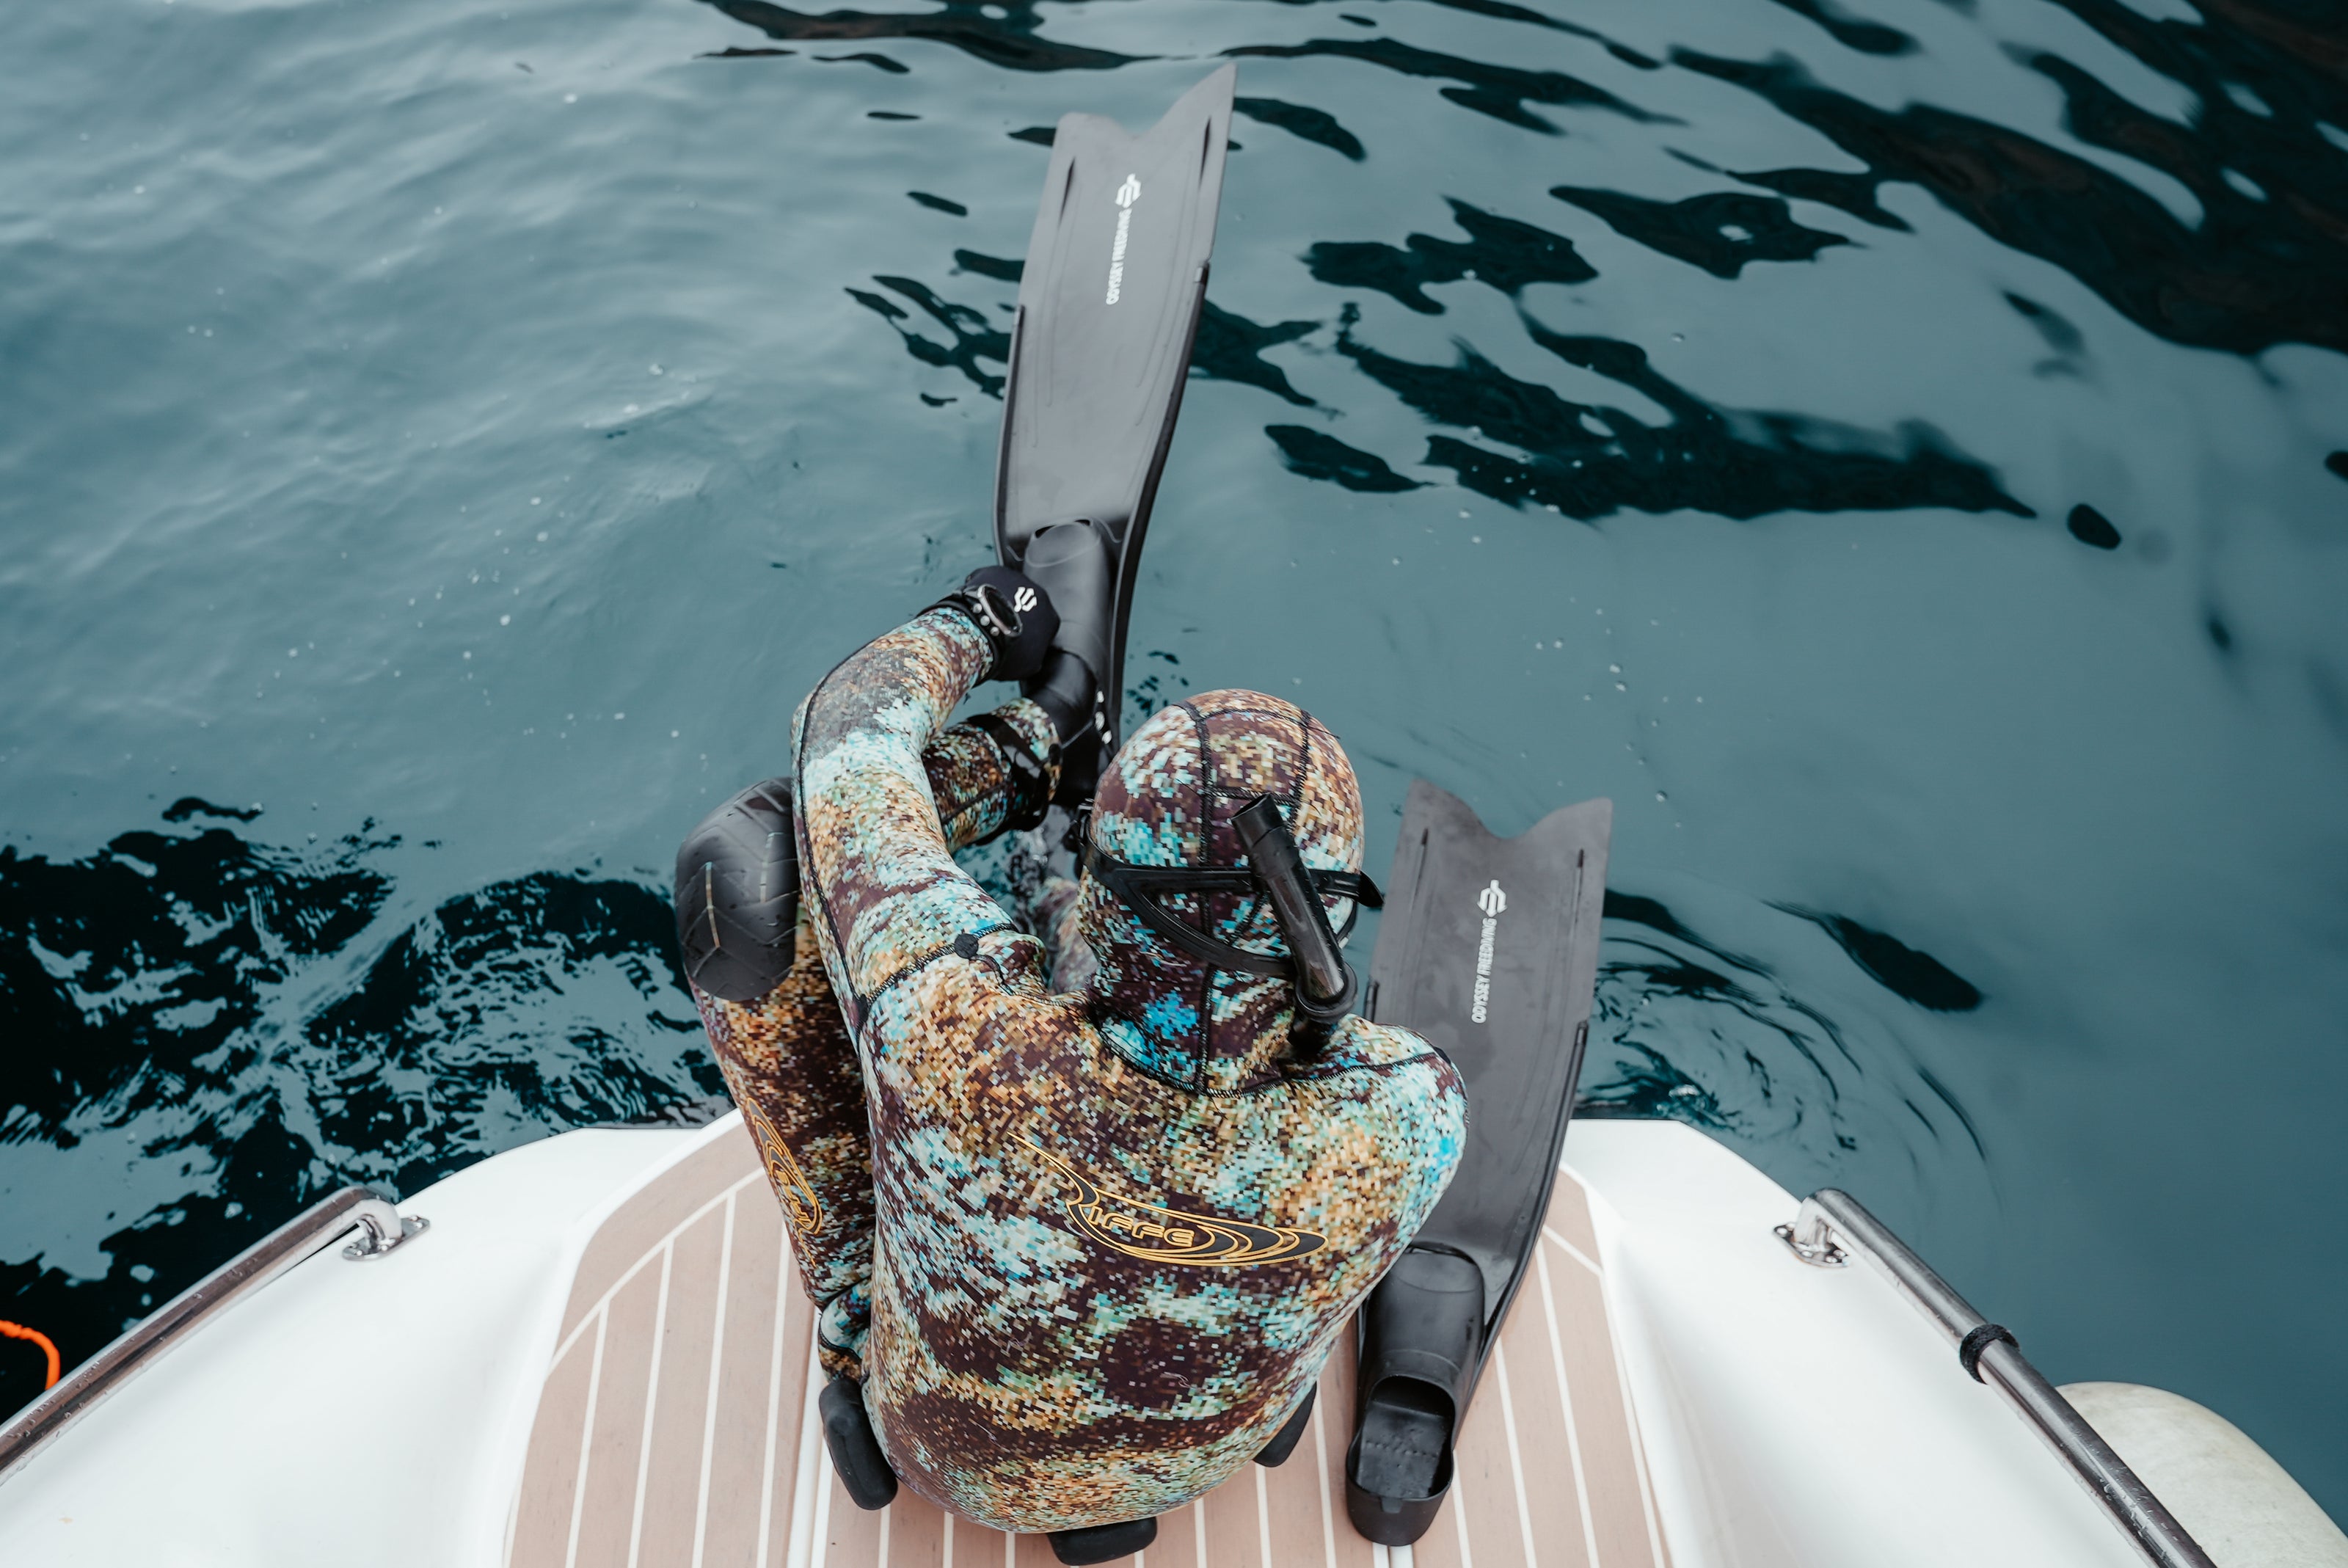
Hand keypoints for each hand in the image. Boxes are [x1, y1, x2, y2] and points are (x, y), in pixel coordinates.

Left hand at [937, 566, 1058, 682]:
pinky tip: (971, 605)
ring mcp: (1017, 580)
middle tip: (994, 629)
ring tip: (980, 617)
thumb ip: (1035, 658)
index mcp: (1050, 618)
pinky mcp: (995, 571)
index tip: (1011, 641)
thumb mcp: (1028, 666)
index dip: (1026, 634)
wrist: (982, 630)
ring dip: (996, 601)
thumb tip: (1033, 656)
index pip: (1041, 627)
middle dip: (1012, 614)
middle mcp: (1039, 594)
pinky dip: (979, 591)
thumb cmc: (1007, 652)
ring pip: (1007, 591)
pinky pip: (986, 581)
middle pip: (1025, 606)